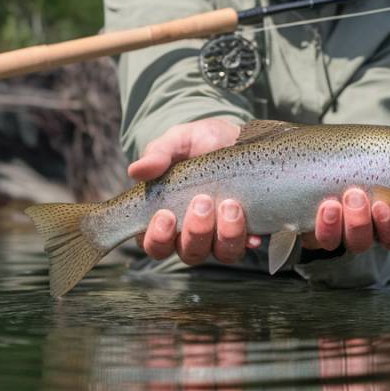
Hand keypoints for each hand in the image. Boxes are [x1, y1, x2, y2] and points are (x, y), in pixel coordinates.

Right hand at [129, 118, 389, 265]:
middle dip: (222, 233)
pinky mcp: (328, 229)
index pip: (170, 245)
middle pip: (220, 255)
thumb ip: (166, 151)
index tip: (172, 214)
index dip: (166, 237)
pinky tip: (363, 200)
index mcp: (197, 224)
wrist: (269, 134)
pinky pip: (349, 242)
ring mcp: (284, 238)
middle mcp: (237, 239)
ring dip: (306, 229)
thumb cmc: (222, 143)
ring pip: (292, 253)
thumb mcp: (191, 139)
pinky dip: (362, 227)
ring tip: (320, 200)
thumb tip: (139, 169)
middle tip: (228, 205)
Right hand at [129, 118, 254, 265]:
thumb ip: (158, 154)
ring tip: (230, 205)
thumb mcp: (178, 141)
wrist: (237, 138)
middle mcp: (190, 234)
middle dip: (196, 230)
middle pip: (188, 252)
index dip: (157, 237)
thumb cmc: (200, 143)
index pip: (153, 244)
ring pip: (220, 253)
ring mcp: (218, 236)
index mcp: (164, 218)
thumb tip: (136, 170)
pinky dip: (248, 239)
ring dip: (225, 234)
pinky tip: (253, 232)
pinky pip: (246, 246)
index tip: (166, 215)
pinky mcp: (245, 232)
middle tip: (203, 201)